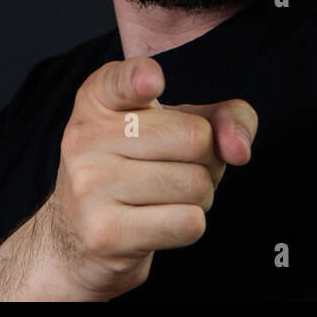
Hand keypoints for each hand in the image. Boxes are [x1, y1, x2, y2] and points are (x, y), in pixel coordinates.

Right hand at [37, 56, 257, 299]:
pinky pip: (187, 223)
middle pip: (194, 137)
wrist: (77, 238)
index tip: (151, 82)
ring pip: (195, 184)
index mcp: (97, 99)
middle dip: (206, 159)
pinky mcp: (104, 233)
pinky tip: (160, 222)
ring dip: (199, 196)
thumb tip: (239, 149)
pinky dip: (190, 225)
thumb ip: (223, 118)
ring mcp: (89, 186)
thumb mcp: (177, 126)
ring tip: (166, 196)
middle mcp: (85, 136)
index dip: (142, 78)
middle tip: (177, 166)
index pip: (122, 80)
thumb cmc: (139, 168)